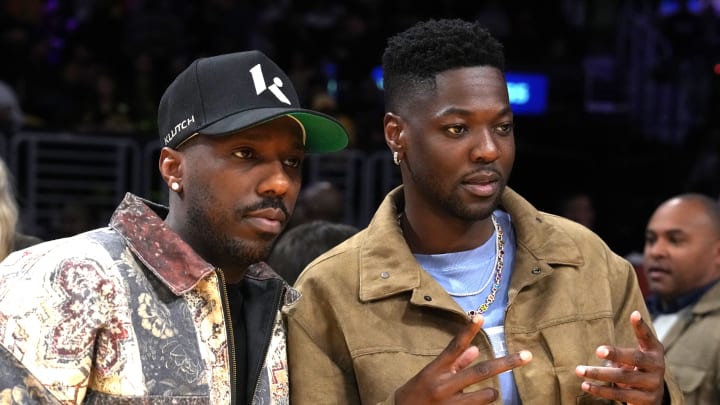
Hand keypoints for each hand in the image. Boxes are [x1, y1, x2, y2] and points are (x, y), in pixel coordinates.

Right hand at [395, 315, 532, 404]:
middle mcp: (444, 386)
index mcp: (436, 370)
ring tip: (488, 393)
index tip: (481, 316)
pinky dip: (482, 404)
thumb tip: (474, 350)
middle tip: (527, 356)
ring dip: (491, 393)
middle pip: (480, 372)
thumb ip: (454, 364)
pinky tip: (476, 403)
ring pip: (486, 395)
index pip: (454, 346)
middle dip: (506, 363)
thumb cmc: (416, 395)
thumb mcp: (430, 375)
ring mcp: (451, 404)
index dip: (468, 331)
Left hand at [575, 311, 665, 404]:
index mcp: (654, 352)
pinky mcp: (646, 401)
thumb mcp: (636, 357)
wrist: (653, 397)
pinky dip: (601, 390)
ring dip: (599, 374)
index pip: (647, 337)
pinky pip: (620, 394)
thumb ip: (623, 352)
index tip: (635, 314)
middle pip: (634, 359)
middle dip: (616, 354)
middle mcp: (657, 367)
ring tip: (580, 371)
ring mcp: (653, 385)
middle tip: (598, 351)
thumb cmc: (638, 370)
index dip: (641, 326)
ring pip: (623, 378)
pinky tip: (586, 386)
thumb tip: (602, 352)